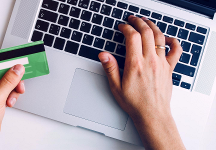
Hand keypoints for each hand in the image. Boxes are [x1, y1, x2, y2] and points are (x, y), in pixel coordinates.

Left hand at [0, 62, 24, 149]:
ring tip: (10, 98)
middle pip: (3, 72)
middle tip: (18, 85)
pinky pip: (7, 90)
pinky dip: (11, 96)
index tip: (19, 64)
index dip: (8, 63)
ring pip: (7, 82)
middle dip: (12, 80)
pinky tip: (8, 102)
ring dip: (12, 90)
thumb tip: (17, 69)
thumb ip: (9, 80)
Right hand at [98, 16, 184, 148]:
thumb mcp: (116, 87)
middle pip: (146, 32)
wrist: (152, 114)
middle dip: (138, 22)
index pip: (132, 37)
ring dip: (152, 26)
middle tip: (132, 19)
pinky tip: (167, 38)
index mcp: (135, 64)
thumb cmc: (135, 103)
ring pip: (159, 37)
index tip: (122, 27)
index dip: (126, 28)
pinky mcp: (169, 68)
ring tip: (146, 22)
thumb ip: (110, 68)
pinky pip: (176, 51)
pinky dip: (173, 41)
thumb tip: (104, 55)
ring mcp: (161, 63)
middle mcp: (150, 61)